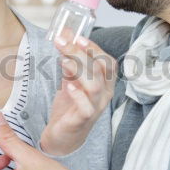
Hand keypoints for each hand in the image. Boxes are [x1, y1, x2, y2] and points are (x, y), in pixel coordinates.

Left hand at [39, 35, 115, 156]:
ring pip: (95, 86)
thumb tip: (65, 35)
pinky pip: (86, 107)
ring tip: (64, 60)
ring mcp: (96, 107)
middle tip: (62, 43)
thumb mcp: (70, 78)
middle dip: (81, 53)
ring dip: (79, 70)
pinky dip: (78, 95)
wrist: (64, 135)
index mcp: (105, 82)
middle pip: (100, 70)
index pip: (108, 62)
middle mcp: (104, 94)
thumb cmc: (71, 106)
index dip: (95, 48)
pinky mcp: (83, 120)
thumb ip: (69, 59)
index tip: (78, 37)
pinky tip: (68, 86)